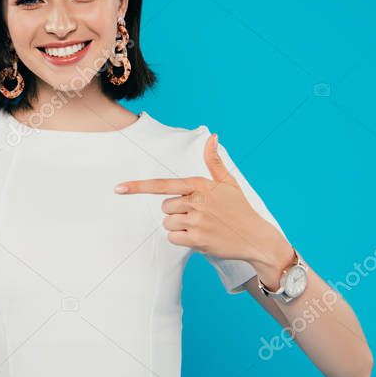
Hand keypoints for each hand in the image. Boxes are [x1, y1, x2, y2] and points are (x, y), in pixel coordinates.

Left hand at [113, 133, 290, 269]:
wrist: (256, 238)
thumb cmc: (240, 210)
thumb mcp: (228, 183)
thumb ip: (214, 161)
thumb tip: (212, 137)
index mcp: (199, 185)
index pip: (163, 185)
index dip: (138, 187)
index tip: (118, 188)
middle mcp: (196, 201)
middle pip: (164, 207)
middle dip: (176, 211)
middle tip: (198, 215)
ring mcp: (196, 221)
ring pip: (168, 223)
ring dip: (179, 226)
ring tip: (200, 226)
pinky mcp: (197, 239)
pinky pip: (173, 238)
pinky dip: (182, 239)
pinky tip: (199, 237)